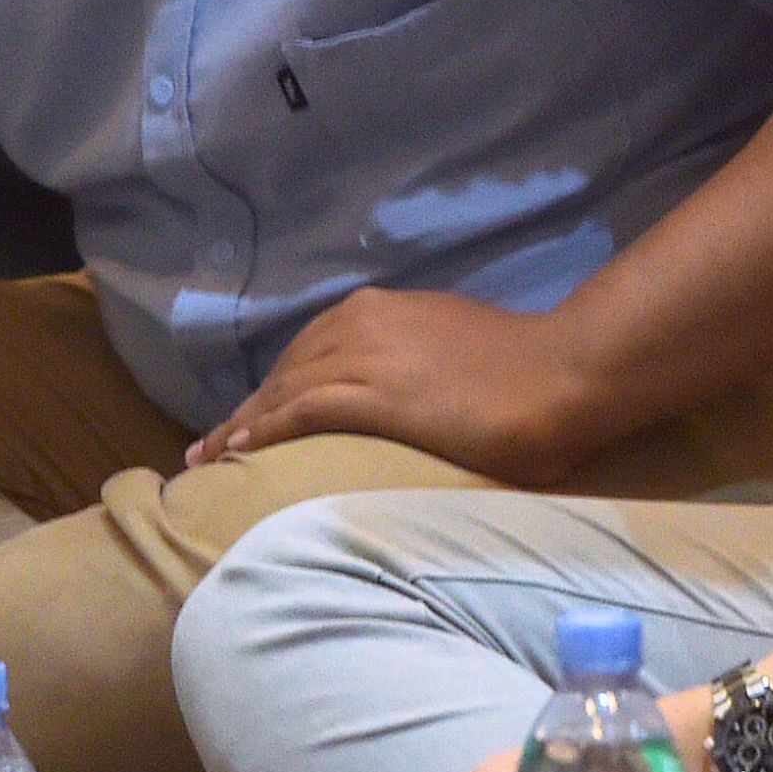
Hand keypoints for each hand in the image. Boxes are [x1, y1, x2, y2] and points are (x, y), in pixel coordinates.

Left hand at [186, 287, 595, 483]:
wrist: (564, 374)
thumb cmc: (525, 373)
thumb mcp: (456, 355)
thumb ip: (419, 366)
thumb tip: (408, 393)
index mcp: (385, 311)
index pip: (311, 350)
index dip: (274, 387)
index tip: (246, 417)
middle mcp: (366, 322)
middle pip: (287, 369)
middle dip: (246, 409)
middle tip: (208, 448)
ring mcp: (368, 356)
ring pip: (284, 390)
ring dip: (240, 425)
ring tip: (208, 460)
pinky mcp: (376, 393)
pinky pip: (301, 412)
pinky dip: (264, 431)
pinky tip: (238, 453)